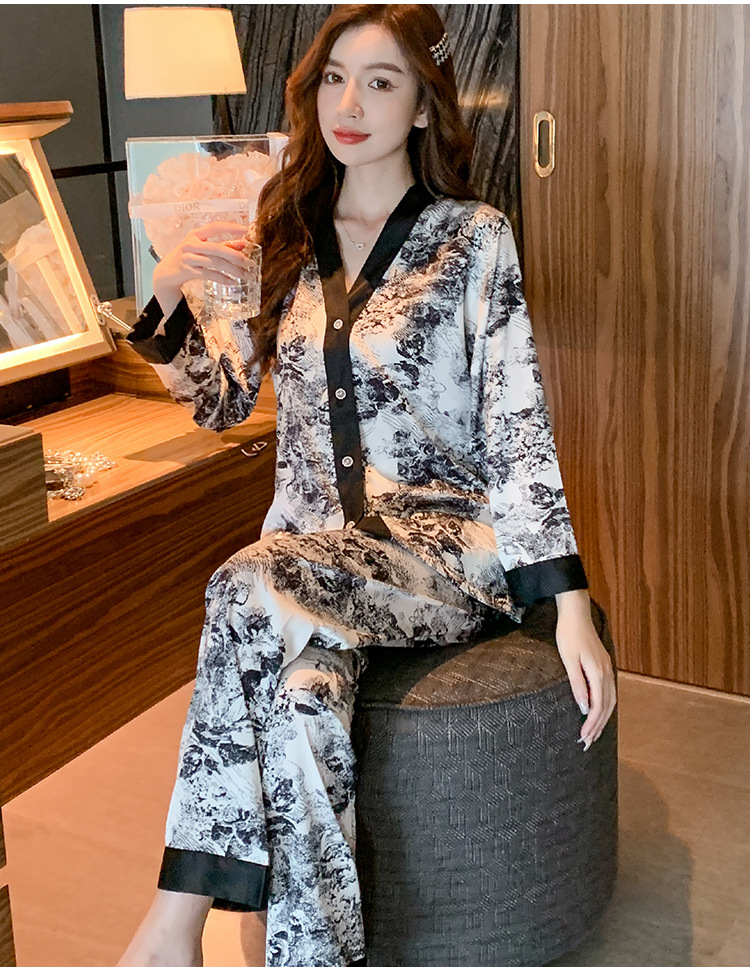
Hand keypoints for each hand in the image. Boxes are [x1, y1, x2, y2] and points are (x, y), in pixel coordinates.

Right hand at [152, 221, 251, 317]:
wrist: (167, 272)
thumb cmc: (189, 257)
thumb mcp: (203, 247)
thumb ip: (222, 245)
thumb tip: (243, 243)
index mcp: (196, 234)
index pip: (215, 227)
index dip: (230, 227)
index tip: (245, 230)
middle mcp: (191, 244)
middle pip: (217, 248)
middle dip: (235, 256)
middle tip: (250, 263)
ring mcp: (188, 257)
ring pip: (214, 263)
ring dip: (232, 270)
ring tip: (245, 275)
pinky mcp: (187, 271)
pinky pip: (208, 275)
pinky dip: (222, 279)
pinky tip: (232, 282)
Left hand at [554, 601, 615, 751]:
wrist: (576, 613)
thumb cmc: (568, 635)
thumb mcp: (568, 660)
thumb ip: (578, 685)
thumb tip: (585, 709)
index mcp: (598, 672)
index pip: (598, 706)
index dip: (591, 724)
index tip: (583, 738)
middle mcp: (607, 672)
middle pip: (607, 707)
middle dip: (598, 727)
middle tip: (588, 743)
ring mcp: (608, 669)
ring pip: (610, 700)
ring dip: (602, 719)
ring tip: (593, 734)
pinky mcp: (604, 665)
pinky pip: (609, 692)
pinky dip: (605, 707)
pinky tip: (598, 712)